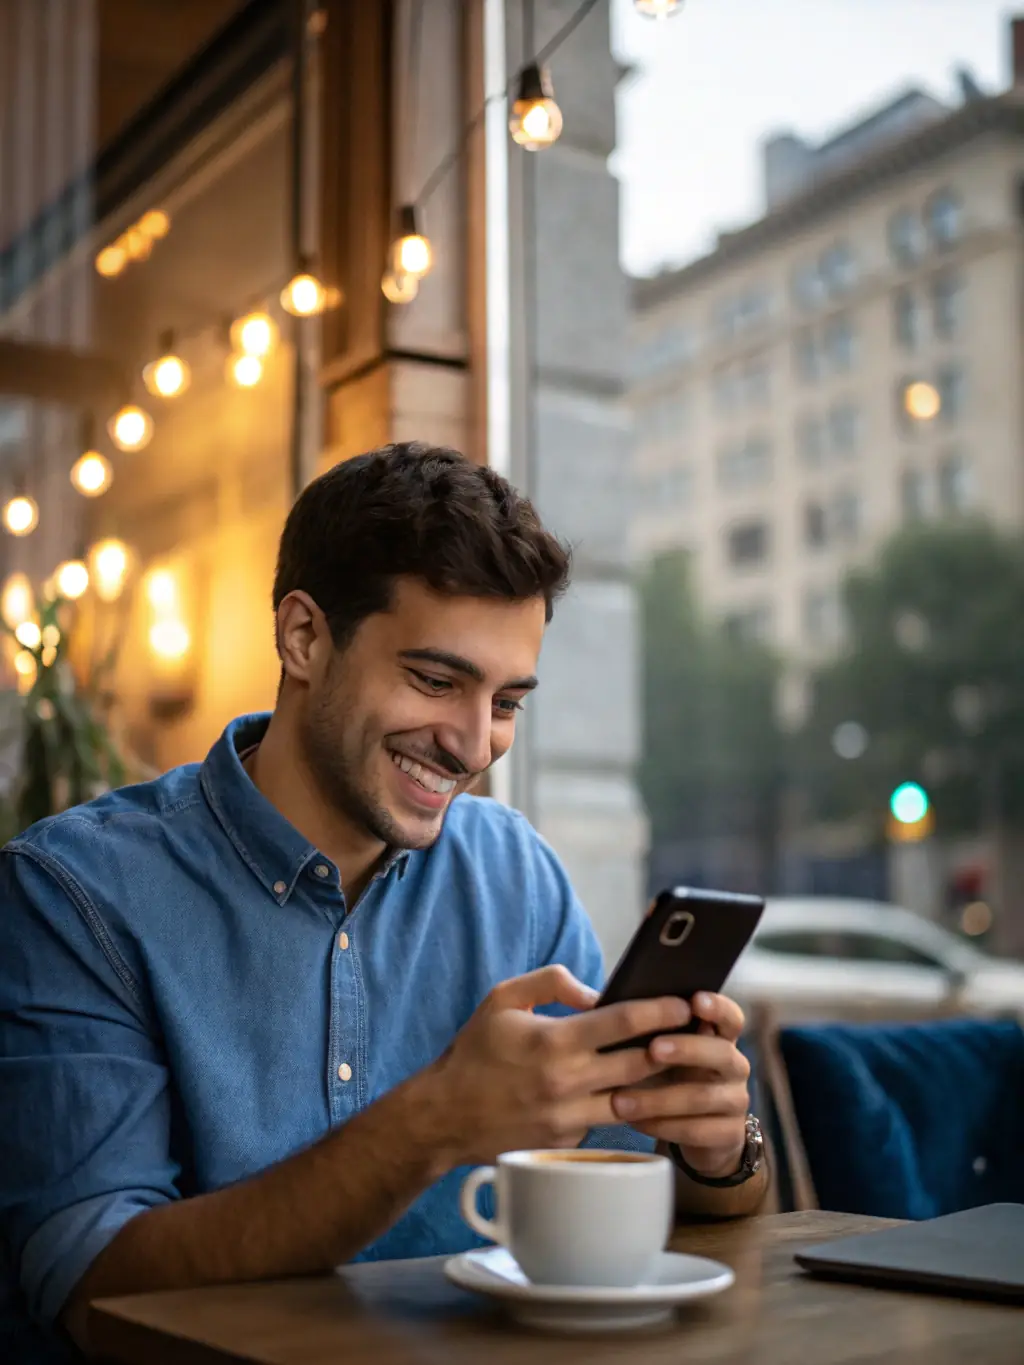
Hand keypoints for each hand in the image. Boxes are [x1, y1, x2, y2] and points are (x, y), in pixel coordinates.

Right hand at [424, 966, 689, 1166]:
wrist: (445, 1116)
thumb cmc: (475, 1051)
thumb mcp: (502, 999)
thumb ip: (551, 982)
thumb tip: (596, 992)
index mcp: (555, 1041)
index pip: (624, 1023)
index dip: (661, 1010)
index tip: (684, 1001)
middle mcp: (567, 1082)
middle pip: (641, 1063)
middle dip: (673, 1045)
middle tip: (697, 1031)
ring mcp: (568, 1118)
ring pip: (633, 1099)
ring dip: (659, 1082)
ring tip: (680, 1063)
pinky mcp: (567, 1143)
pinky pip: (607, 1121)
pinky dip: (625, 1105)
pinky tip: (641, 1092)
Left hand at [609, 992, 749, 1178]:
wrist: (694, 1130)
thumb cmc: (667, 1075)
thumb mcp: (659, 1048)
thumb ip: (641, 1025)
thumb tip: (591, 1002)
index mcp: (719, 1037)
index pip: (730, 1016)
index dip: (717, 1007)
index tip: (694, 1001)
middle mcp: (734, 1065)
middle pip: (721, 1053)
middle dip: (687, 1049)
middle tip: (653, 1049)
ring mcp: (736, 1101)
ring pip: (702, 1097)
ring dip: (660, 1098)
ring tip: (620, 1100)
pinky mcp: (729, 1135)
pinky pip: (697, 1131)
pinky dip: (663, 1126)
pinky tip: (636, 1123)